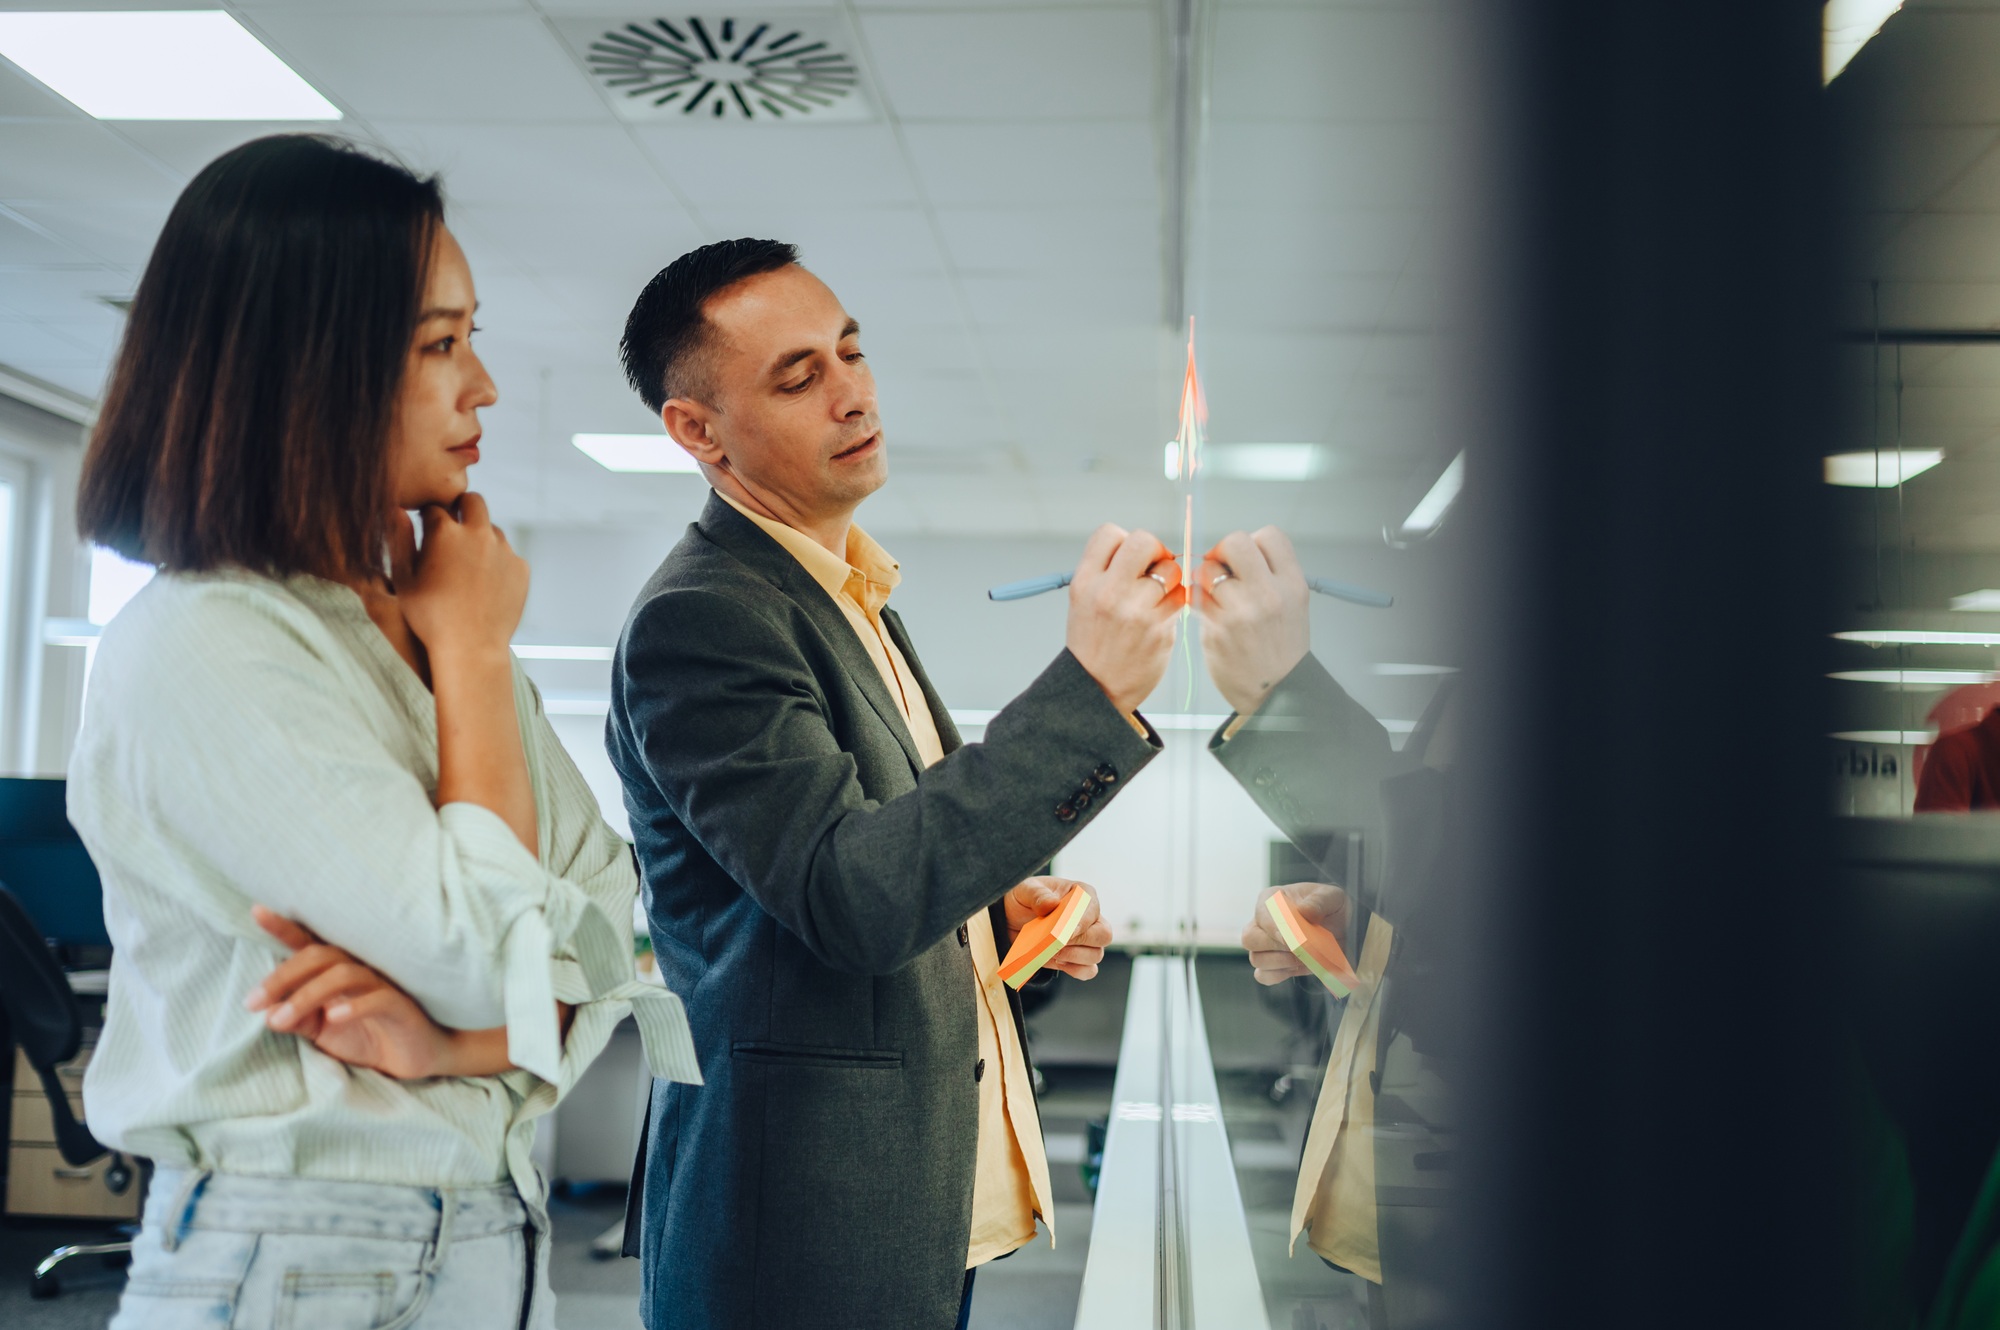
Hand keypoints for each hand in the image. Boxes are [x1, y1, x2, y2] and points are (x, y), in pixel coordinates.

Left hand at [244, 906, 455, 1078]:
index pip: (309, 944)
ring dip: (305, 995)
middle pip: (318, 956)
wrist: (418, 1057)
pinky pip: (377, 998)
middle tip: (252, 1002)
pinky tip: (333, 1016)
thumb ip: (297, 1020)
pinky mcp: (401, 1006)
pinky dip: (353, 1005)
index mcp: (338, 971)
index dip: (285, 927)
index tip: (257, 911)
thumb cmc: (370, 1036)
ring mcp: (383, 984)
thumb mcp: (323, 1032)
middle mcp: (360, 969)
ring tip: (279, 1020)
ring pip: (342, 974)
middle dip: (282, 977)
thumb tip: (266, 1013)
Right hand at [393, 493, 528, 664]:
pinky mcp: (521, 567)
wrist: (471, 648)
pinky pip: (507, 555)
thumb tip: (398, 510)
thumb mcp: (404, 579)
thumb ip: (400, 540)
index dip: (428, 517)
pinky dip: (496, 562)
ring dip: (480, 537)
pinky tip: (484, 585)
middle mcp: (478, 533)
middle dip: (461, 509)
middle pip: (473, 501)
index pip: (435, 507)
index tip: (426, 528)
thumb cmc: (429, 617)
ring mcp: (503, 549)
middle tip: (452, 529)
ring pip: (492, 529)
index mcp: (445, 532)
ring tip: (466, 567)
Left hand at [1004, 877, 1112, 979]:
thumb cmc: (1024, 900)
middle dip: (1079, 942)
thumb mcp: (1025, 890)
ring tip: (1051, 952)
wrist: (1012, 920)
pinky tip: (1057, 962)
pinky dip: (1075, 970)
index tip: (1064, 932)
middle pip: (1103, 935)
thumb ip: (1037, 894)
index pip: (1092, 907)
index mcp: (1082, 894)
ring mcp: (1087, 940)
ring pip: (1096, 954)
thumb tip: (1052, 904)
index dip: (1081, 921)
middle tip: (1055, 943)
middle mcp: (1090, 917)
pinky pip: (1089, 970)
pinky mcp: (1078, 959)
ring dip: (1073, 957)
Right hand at [1066, 524, 1184, 714]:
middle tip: (1152, 568)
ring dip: (1169, 578)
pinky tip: (1165, 611)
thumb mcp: (1082, 601)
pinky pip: (1181, 596)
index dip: (1124, 540)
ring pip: (1170, 568)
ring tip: (1157, 596)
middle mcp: (1108, 592)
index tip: (1128, 560)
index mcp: (1085, 582)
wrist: (1095, 688)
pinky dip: (1178, 599)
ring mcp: (1136, 611)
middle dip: (1154, 550)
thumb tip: (1146, 549)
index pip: (1109, 533)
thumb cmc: (1093, 642)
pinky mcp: (1159, 628)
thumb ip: (1107, 572)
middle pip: (1143, 541)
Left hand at [1196, 527, 1309, 716]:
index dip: (1253, 542)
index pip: (1269, 535)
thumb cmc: (1281, 649)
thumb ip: (1270, 576)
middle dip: (1222, 552)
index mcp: (1292, 584)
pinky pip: (1195, 597)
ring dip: (1205, 578)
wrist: (1277, 693)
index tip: (1246, 560)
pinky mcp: (1216, 629)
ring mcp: (1241, 611)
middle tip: (1222, 570)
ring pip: (1208, 569)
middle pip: (1235, 542)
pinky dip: (1196, 599)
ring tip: (1214, 595)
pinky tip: (1207, 611)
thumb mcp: (1293, 605)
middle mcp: (1268, 594)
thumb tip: (1234, 553)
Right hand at [1241, 883, 1349, 985]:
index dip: (1274, 928)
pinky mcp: (1273, 966)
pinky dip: (1279, 975)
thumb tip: (1304, 912)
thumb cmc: (1332, 908)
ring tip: (1302, 958)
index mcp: (1272, 899)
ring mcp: (1265, 946)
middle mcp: (1262, 923)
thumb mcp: (1332, 897)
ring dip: (1280, 962)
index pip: (1261, 914)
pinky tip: (1296, 968)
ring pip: (1256, 959)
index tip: (1292, 938)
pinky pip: (1263, 975)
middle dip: (1275, 947)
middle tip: (1299, 949)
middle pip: (1250, 939)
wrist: (1343, 929)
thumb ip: (1319, 901)